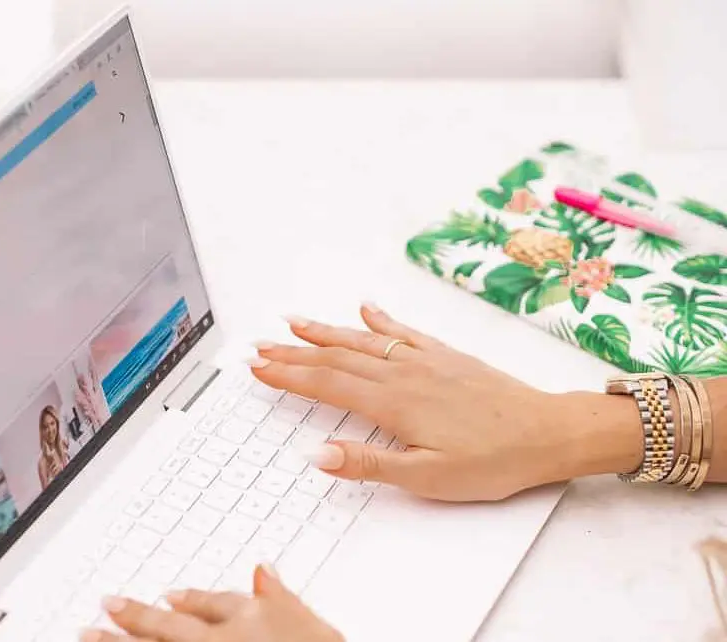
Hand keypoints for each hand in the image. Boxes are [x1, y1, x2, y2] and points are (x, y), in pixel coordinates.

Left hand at [80, 565, 343, 641]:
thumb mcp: (313, 624)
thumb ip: (282, 597)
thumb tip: (262, 570)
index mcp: (252, 616)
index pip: (212, 603)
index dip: (186, 600)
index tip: (166, 597)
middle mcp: (223, 640)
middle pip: (169, 625)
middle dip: (134, 616)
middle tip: (105, 606)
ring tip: (87, 635)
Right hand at [247, 303, 641, 500]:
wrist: (547, 432)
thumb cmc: (493, 461)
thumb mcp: (427, 478)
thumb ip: (368, 464)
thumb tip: (317, 455)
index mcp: (393, 403)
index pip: (326, 384)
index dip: (287, 374)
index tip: (257, 366)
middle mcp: (403, 373)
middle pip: (336, 357)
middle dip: (293, 351)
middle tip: (261, 344)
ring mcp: (425, 360)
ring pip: (363, 340)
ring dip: (325, 331)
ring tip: (295, 321)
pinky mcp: (446, 356)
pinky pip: (404, 331)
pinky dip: (380, 320)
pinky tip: (366, 310)